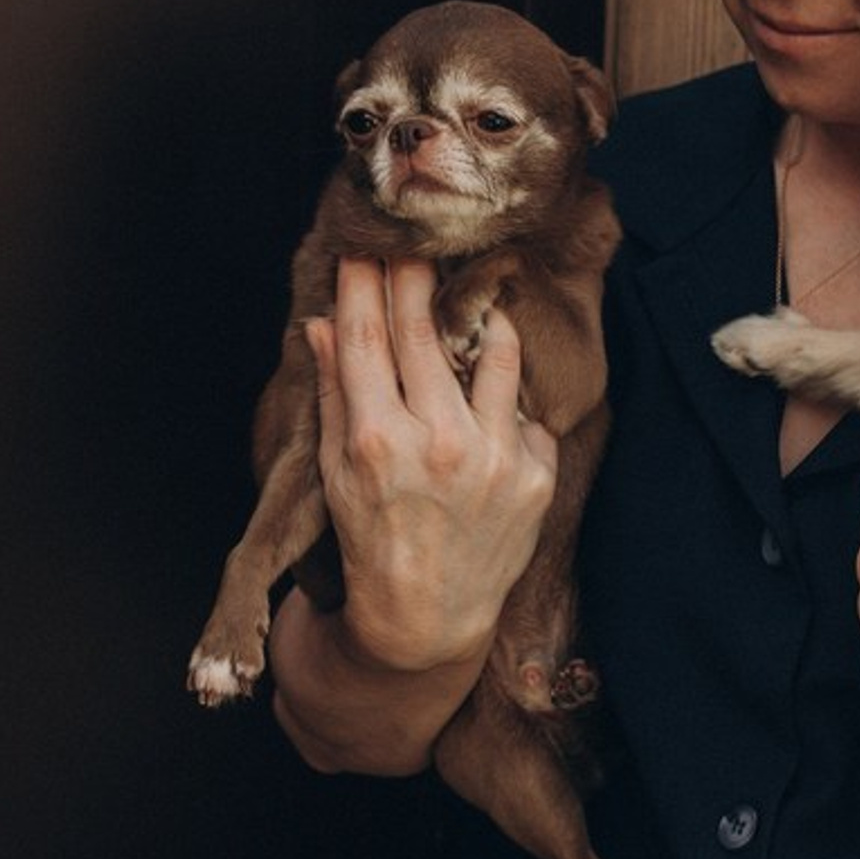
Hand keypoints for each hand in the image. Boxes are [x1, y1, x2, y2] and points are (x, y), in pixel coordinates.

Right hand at [303, 255, 557, 673]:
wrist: (427, 617)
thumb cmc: (372, 539)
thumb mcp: (336, 472)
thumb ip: (336, 392)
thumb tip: (323, 323)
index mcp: (377, 441)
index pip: (368, 337)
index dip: (364, 284)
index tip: (364, 247)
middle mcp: (438, 444)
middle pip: (424, 332)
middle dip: (415, 276)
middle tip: (415, 241)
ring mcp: (494, 458)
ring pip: (494, 351)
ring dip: (478, 317)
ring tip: (470, 298)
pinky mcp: (536, 474)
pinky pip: (523, 407)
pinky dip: (505, 394)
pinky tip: (491, 393)